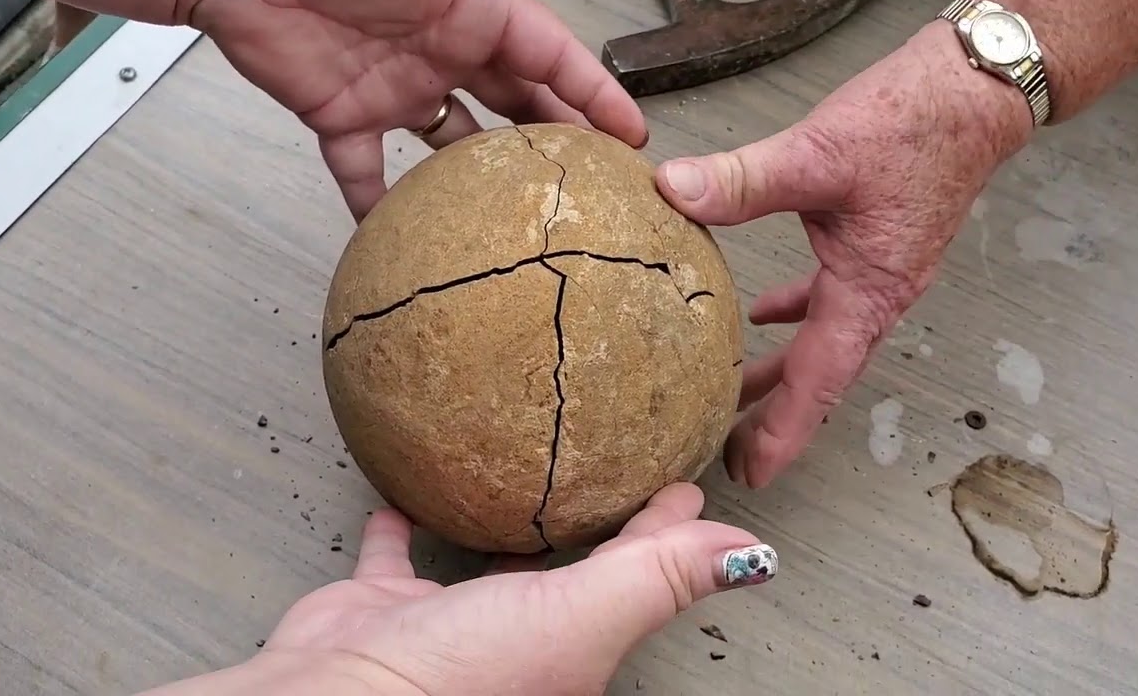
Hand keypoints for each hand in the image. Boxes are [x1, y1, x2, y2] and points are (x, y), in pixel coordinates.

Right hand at [140, 483, 776, 695]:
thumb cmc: (461, 676)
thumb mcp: (580, 618)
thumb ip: (657, 577)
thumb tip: (753, 556)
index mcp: (573, 642)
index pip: (638, 572)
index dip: (668, 529)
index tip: (686, 483)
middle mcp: (516, 635)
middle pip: (572, 565)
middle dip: (598, 517)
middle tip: (613, 463)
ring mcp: (448, 622)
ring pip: (490, 559)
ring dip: (512, 521)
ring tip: (527, 473)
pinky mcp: (384, 605)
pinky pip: (397, 549)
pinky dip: (403, 517)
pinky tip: (409, 486)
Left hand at [185, 0, 646, 218]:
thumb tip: (516, 8)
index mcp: (468, 9)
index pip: (547, 54)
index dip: (593, 91)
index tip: (628, 132)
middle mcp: (439, 52)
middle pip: (514, 102)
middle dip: (556, 140)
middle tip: (595, 187)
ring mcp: (393, 88)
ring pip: (454, 143)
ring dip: (483, 178)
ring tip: (520, 224)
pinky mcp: (341, 114)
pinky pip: (366, 171)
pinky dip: (379, 204)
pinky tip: (401, 240)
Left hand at [653, 22, 1033, 487]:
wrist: (975, 90)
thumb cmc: (916, 122)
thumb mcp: (819, 152)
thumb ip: (744, 179)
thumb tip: (674, 192)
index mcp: (869, 290)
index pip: (819, 380)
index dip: (784, 430)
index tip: (752, 472)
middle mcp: (879, 293)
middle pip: (821, 374)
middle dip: (777, 416)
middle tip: (730, 451)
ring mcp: (880, 272)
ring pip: (824, 340)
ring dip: (784, 371)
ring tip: (739, 394)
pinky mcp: (875, 243)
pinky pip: (829, 298)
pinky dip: (795, 313)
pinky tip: (764, 312)